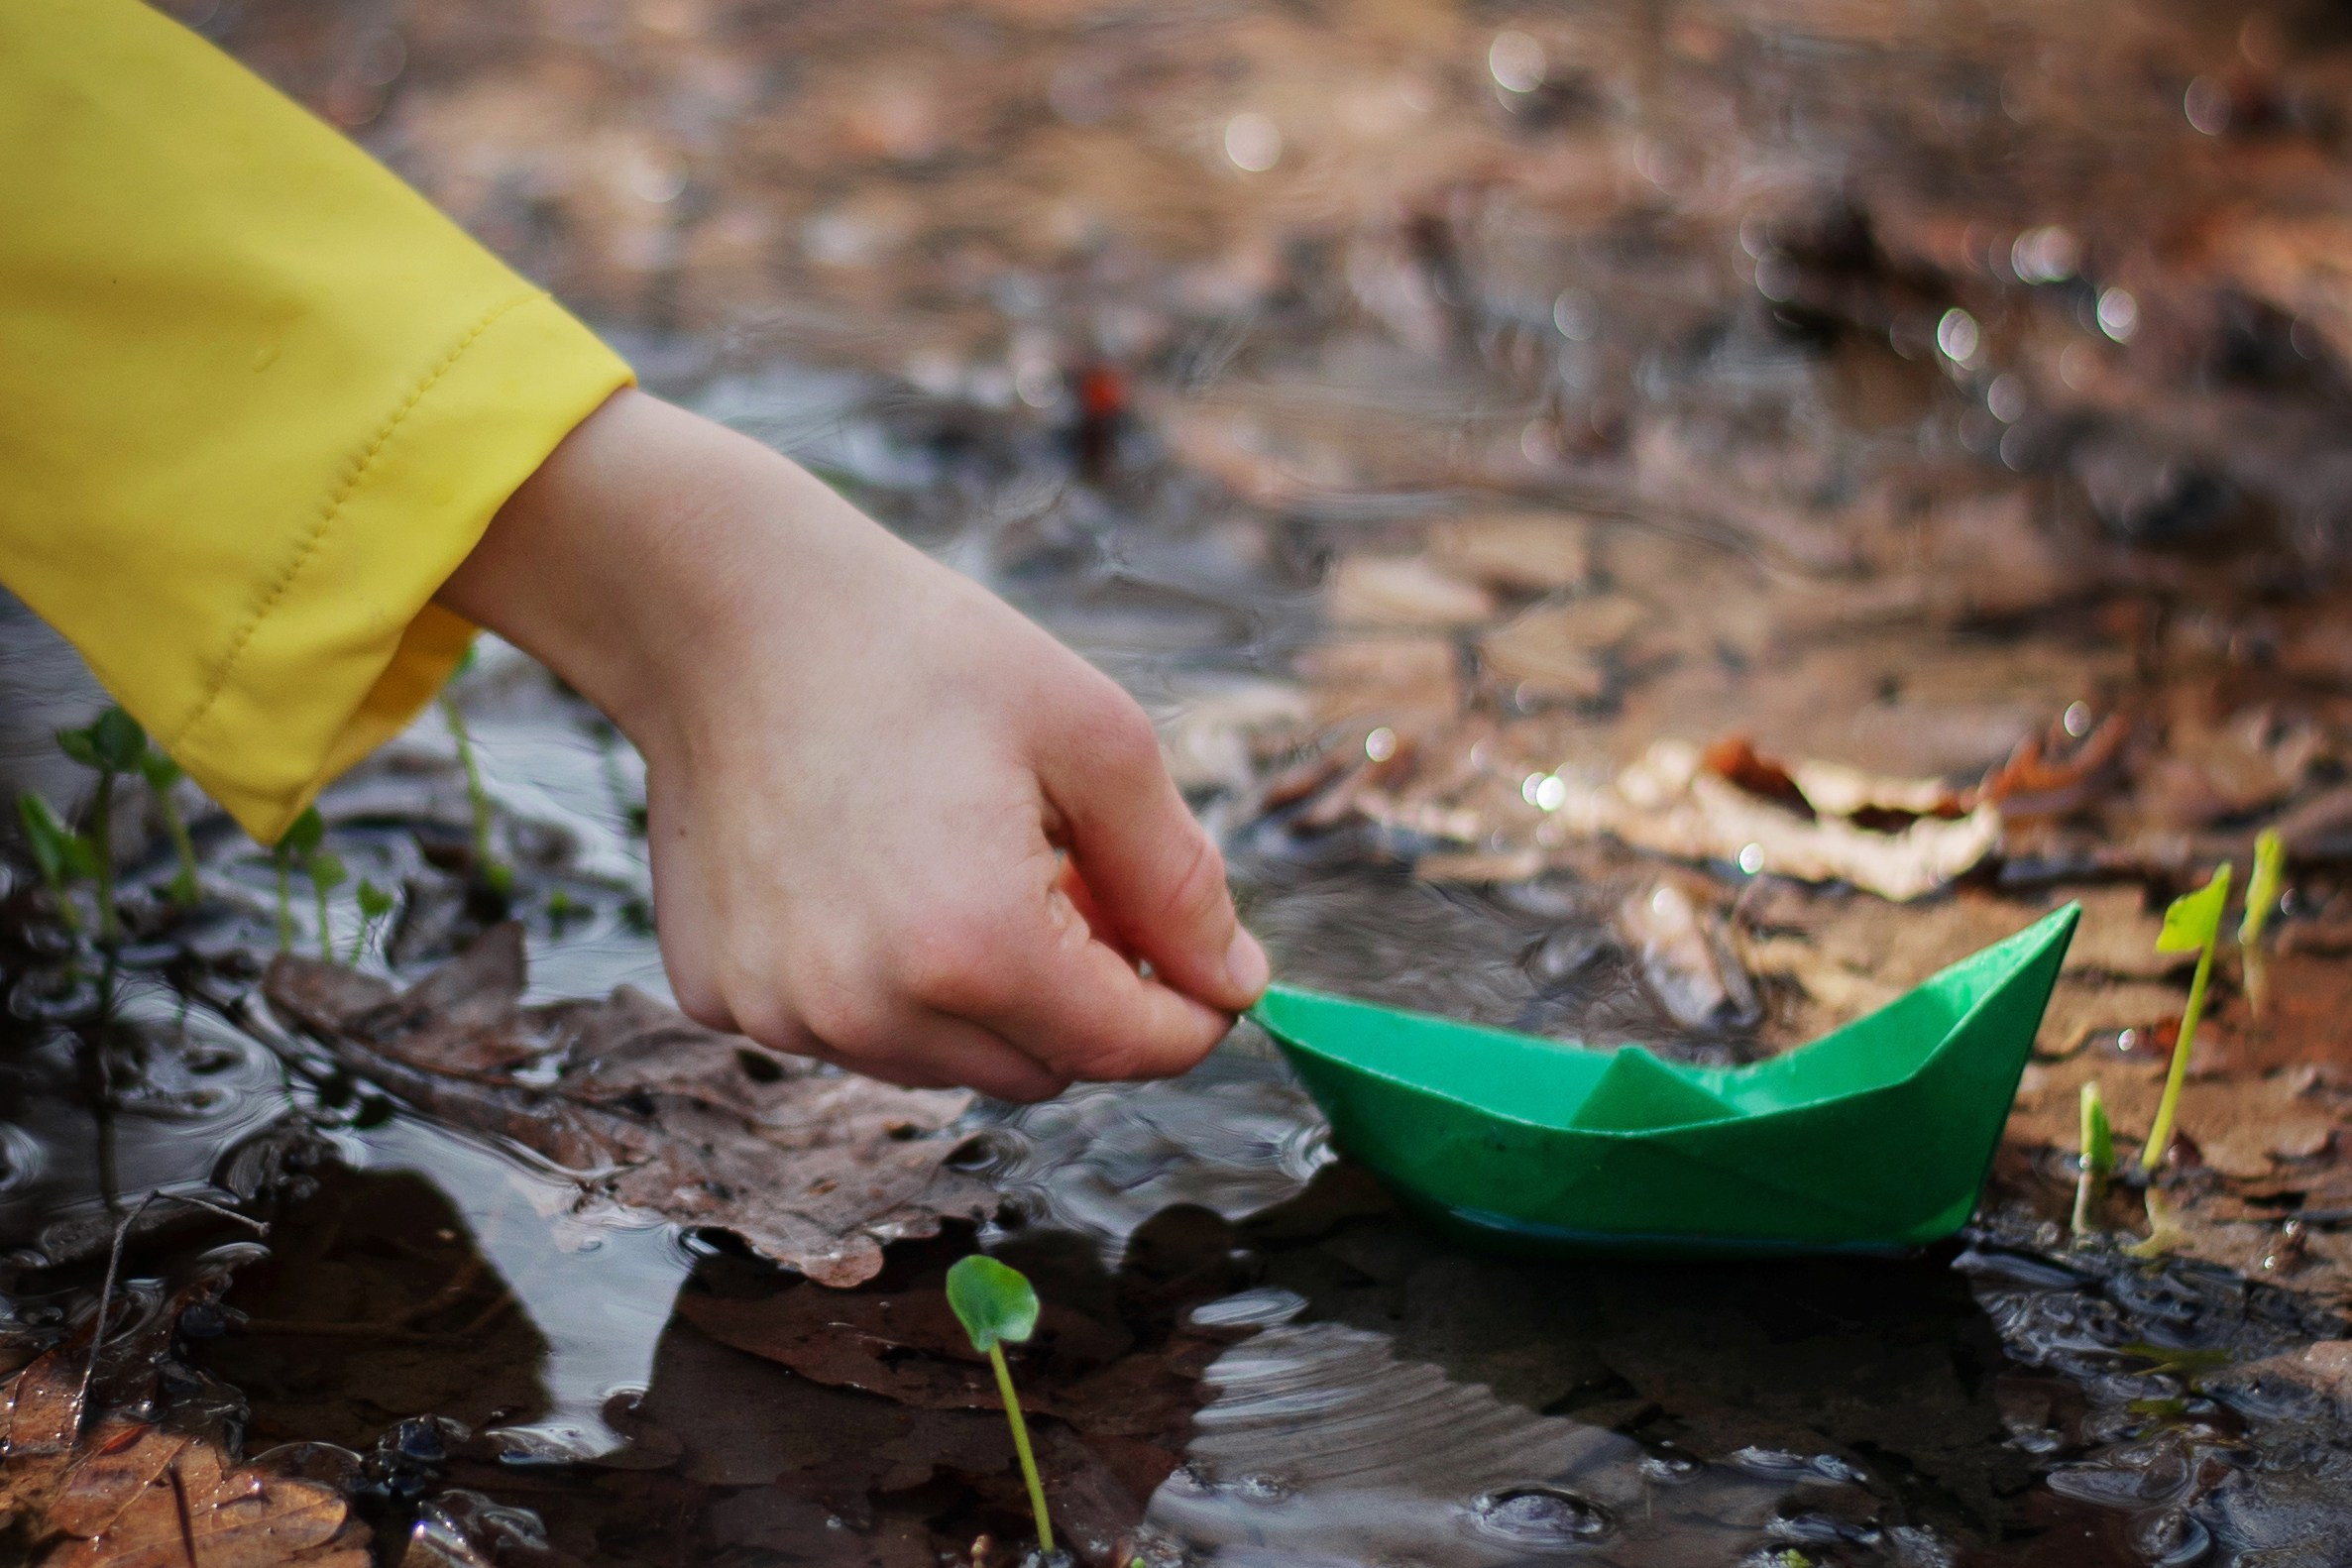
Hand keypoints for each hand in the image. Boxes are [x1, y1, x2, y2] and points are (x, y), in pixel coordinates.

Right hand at [436, 389, 1267, 1099]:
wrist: (723, 611)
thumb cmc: (916, 652)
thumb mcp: (1093, 738)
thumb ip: (1179, 878)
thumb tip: (1238, 985)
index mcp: (973, 945)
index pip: (1129, 1048)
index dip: (1188, 1014)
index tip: (1204, 969)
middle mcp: (869, 1008)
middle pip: (1044, 1070)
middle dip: (1087, 996)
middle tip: (1076, 879)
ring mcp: (784, 1014)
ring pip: (951, 1063)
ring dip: (989, 997)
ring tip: (972, 866)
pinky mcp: (725, 1000)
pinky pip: (853, 1033)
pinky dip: (891, 984)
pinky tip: (877, 879)